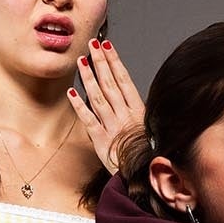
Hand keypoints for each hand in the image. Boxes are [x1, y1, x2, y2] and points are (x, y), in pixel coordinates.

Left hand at [68, 39, 145, 167]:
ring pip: (99, 97)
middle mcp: (125, 116)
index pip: (125, 80)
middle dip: (101, 62)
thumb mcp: (151, 131)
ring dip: (89, 78)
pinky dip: (80, 105)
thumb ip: (139, 115)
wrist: (146, 178)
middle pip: (111, 84)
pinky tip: (72, 92)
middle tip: (92, 44)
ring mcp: (113, 127)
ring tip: (81, 61)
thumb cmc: (149, 156)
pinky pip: (88, 120)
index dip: (114, 61)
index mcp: (139, 112)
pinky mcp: (102, 141)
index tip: (107, 45)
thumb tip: (129, 98)